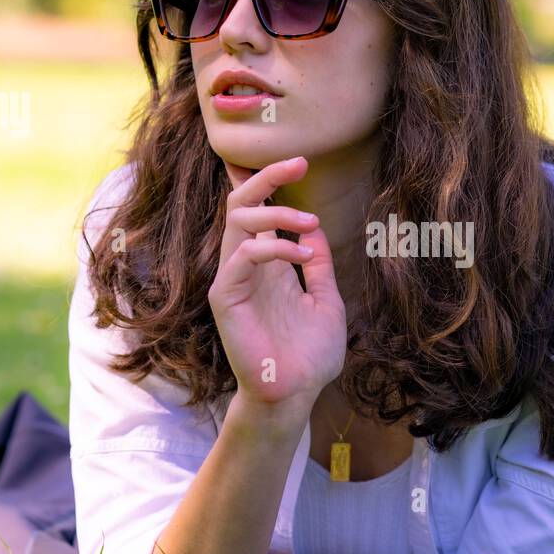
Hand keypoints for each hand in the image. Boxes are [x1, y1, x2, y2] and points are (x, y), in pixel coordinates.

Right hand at [208, 156, 346, 409]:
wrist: (295, 394)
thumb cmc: (310, 356)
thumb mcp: (326, 301)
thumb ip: (319, 266)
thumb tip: (314, 229)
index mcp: (269, 264)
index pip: (257, 213)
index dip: (264, 182)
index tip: (294, 159)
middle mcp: (248, 266)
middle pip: (242, 205)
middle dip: (266, 177)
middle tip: (298, 162)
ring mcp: (235, 280)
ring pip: (238, 223)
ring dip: (275, 212)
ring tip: (308, 220)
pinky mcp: (227, 299)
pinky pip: (242, 257)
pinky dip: (273, 247)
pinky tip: (301, 254)